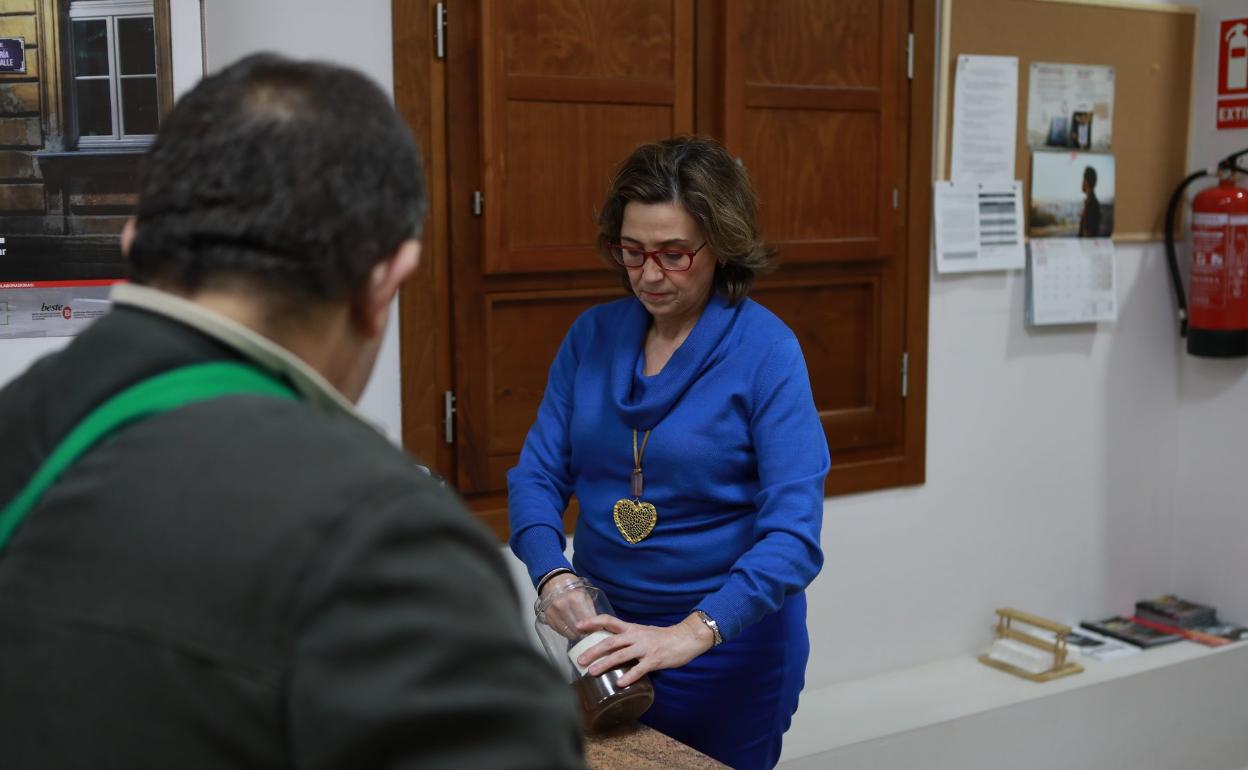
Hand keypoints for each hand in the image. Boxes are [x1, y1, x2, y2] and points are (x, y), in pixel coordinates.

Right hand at [538, 573, 596, 639]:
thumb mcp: (586, 596)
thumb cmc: (572, 589)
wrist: (554, 582)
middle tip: (588, 632)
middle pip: (578, 629)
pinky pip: (560, 632)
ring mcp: (554, 613)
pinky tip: (571, 629)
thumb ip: (591, 612)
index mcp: (576, 599)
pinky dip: (567, 633)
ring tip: (580, 631)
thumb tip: (597, 628)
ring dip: (576, 634)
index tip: (595, 631)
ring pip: (569, 633)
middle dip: (585, 633)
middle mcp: (563, 606)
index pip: (587, 622)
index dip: (593, 629)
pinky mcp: (548, 619)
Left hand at [574, 613, 714, 687]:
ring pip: (621, 655)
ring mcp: (645, 648)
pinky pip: (639, 669)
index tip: (578, 626)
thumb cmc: (663, 637)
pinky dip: (628, 676)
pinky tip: (619, 684)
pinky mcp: (654, 660)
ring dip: (605, 664)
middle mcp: (636, 636)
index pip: (609, 621)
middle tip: (580, 660)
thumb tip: (610, 647)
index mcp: (632, 628)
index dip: (593, 622)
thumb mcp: (643, 632)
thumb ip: (628, 638)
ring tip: (592, 672)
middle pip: (610, 641)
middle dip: (593, 650)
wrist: (685, 638)